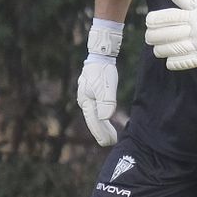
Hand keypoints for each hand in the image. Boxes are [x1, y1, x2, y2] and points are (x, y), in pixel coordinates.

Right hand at [77, 18, 123, 145]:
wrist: (100, 54)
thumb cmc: (103, 70)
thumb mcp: (107, 85)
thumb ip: (106, 101)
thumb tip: (105, 118)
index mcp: (86, 101)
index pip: (94, 122)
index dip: (102, 134)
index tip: (109, 143)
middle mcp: (84, 101)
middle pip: (93, 121)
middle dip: (102, 132)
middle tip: (112, 142)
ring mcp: (87, 97)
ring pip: (94, 116)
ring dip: (102, 127)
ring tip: (110, 136)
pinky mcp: (91, 93)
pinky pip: (95, 110)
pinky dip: (101, 118)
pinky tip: (106, 120)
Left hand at [144, 0, 196, 70]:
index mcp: (194, 16)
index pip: (171, 17)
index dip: (156, 19)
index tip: (148, 21)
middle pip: (169, 34)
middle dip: (154, 36)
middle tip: (148, 37)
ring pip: (174, 49)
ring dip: (161, 50)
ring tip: (156, 49)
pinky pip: (186, 62)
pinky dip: (174, 62)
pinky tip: (168, 60)